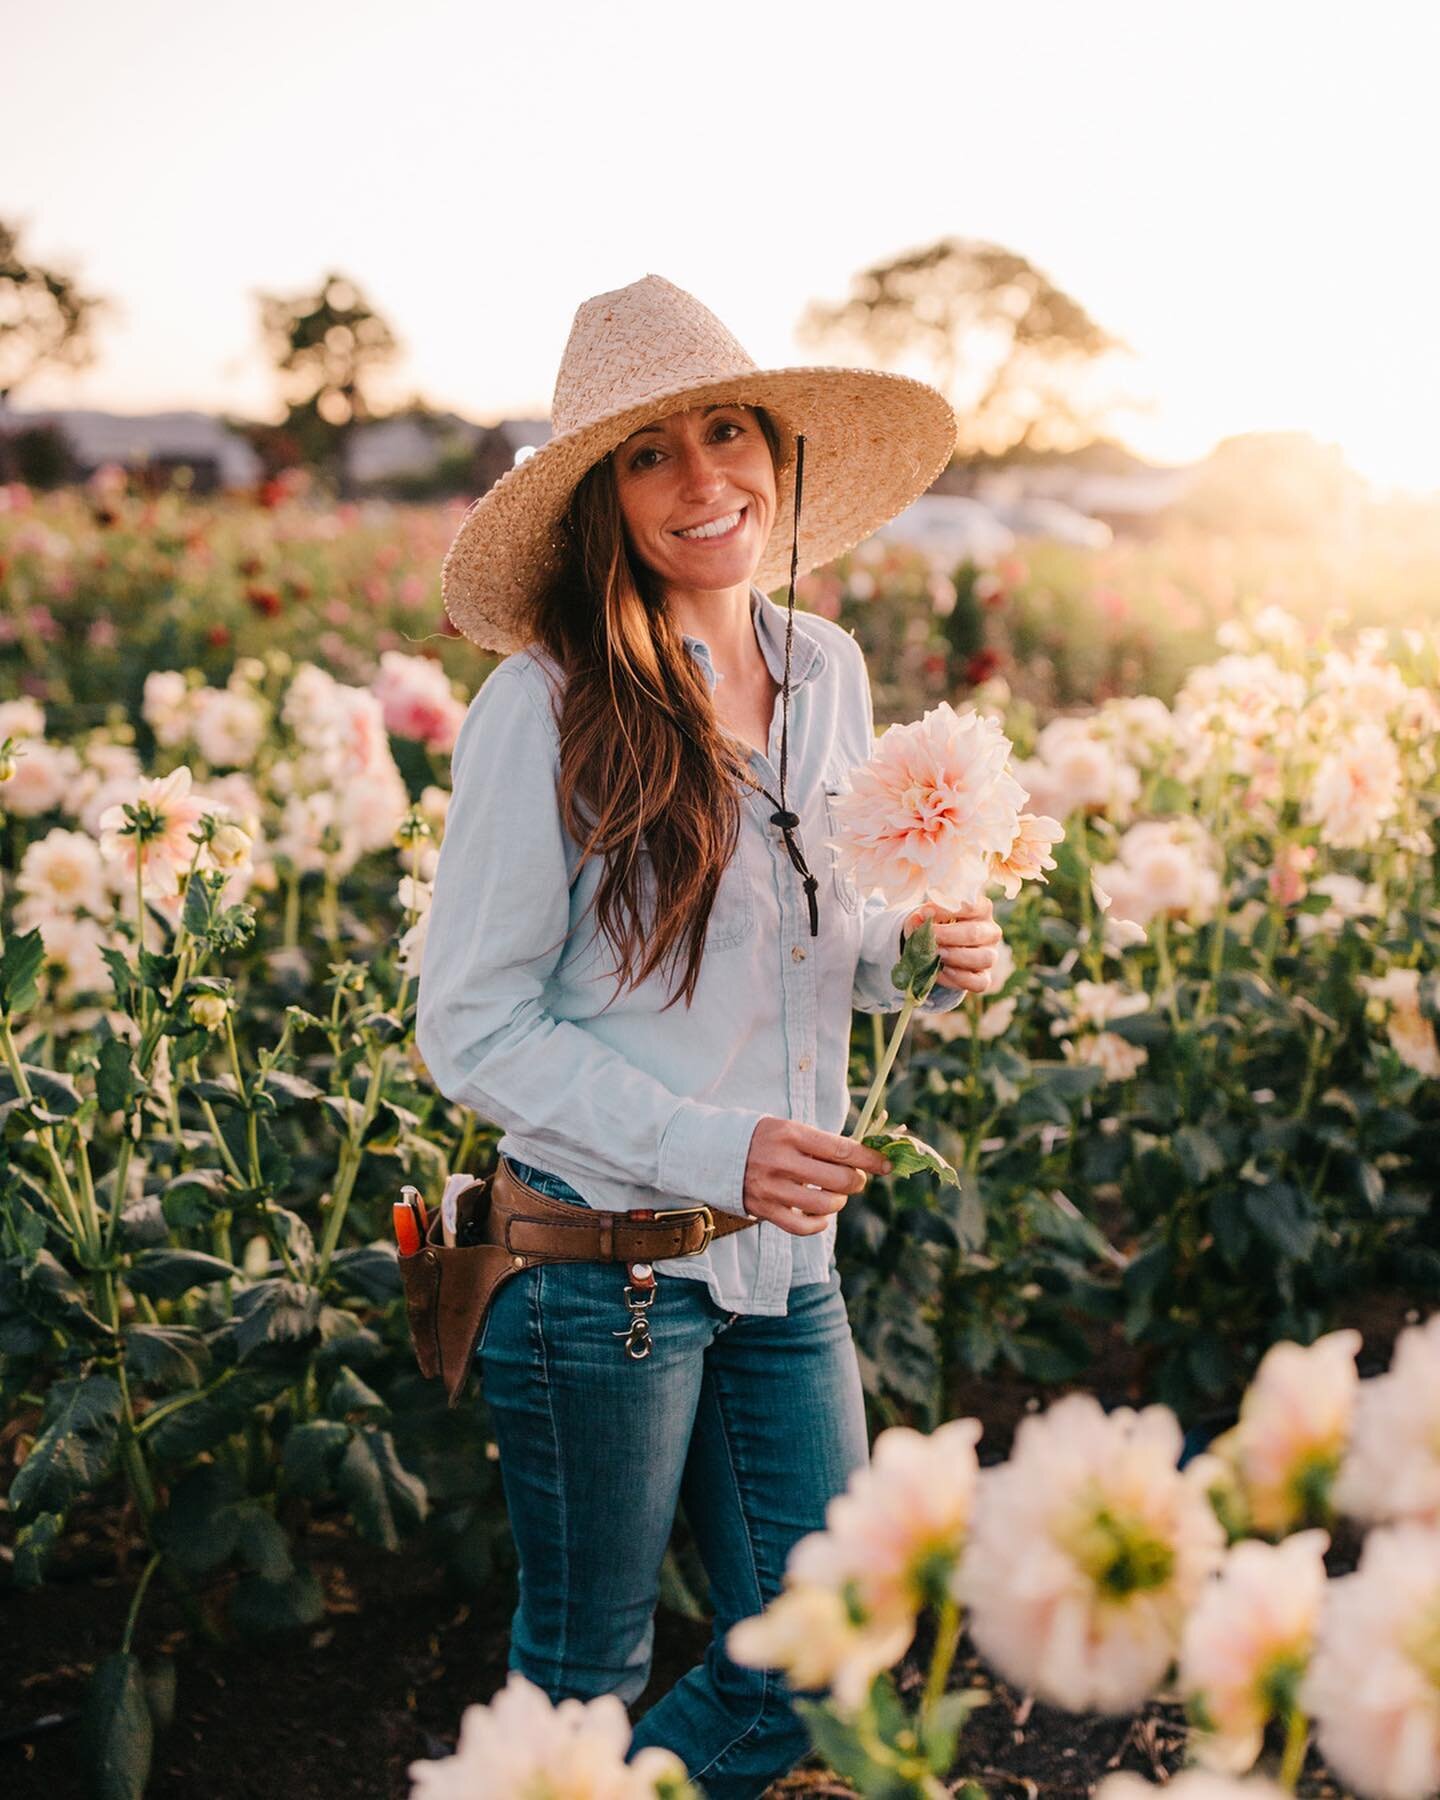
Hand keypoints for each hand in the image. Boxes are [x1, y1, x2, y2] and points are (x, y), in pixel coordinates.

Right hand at [741, 1118, 891, 1235]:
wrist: (712, 1153)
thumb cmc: (761, 1138)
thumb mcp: (788, 1128)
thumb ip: (819, 1143)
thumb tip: (861, 1159)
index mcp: (790, 1134)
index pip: (841, 1149)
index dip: (869, 1159)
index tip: (886, 1165)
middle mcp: (781, 1161)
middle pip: (838, 1179)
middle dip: (855, 1181)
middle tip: (854, 1179)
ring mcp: (772, 1188)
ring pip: (824, 1204)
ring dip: (839, 1202)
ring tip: (835, 1196)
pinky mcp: (764, 1210)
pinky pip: (802, 1227)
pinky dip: (819, 1223)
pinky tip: (821, 1215)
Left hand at [902, 897, 1002, 993]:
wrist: (937, 948)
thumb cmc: (936, 925)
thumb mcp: (926, 917)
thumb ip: (921, 916)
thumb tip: (918, 919)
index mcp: (981, 909)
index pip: (971, 906)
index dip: (947, 910)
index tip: (925, 913)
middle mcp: (990, 931)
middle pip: (975, 933)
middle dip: (948, 936)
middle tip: (930, 937)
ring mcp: (990, 955)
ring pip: (983, 958)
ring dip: (955, 957)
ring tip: (936, 954)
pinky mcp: (984, 977)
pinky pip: (979, 982)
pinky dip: (959, 978)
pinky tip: (942, 971)